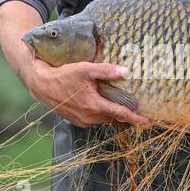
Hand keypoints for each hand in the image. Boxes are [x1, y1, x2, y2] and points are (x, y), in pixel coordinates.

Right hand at [25, 59, 149, 127]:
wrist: (42, 85)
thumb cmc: (63, 76)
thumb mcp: (85, 69)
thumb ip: (106, 71)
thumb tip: (126, 72)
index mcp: (95, 106)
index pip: (121, 114)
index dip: (136, 118)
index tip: (147, 121)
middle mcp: (90, 117)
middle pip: (114, 117)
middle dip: (125, 114)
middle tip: (136, 109)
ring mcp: (83, 121)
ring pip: (104, 119)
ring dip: (112, 113)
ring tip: (118, 104)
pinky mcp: (77, 121)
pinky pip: (94, 119)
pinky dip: (101, 113)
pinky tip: (101, 103)